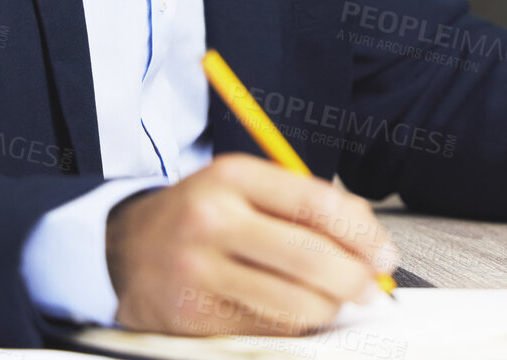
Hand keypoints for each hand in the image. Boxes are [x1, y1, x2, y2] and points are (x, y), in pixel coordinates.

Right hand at [105, 153, 398, 334]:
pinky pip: (266, 328)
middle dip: (354, 279)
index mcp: (232, 176)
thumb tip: (367, 241)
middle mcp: (213, 220)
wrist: (123, 249)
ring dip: (327, 308)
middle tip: (371, 287)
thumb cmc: (199, 215)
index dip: (361, 233)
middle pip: (309, 257)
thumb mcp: (244, 186)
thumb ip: (303, 204)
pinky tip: (292, 311)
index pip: (315, 202)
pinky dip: (292, 325)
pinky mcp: (193, 315)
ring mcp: (199, 271)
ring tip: (332, 300)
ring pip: (293, 303)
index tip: (384, 253)